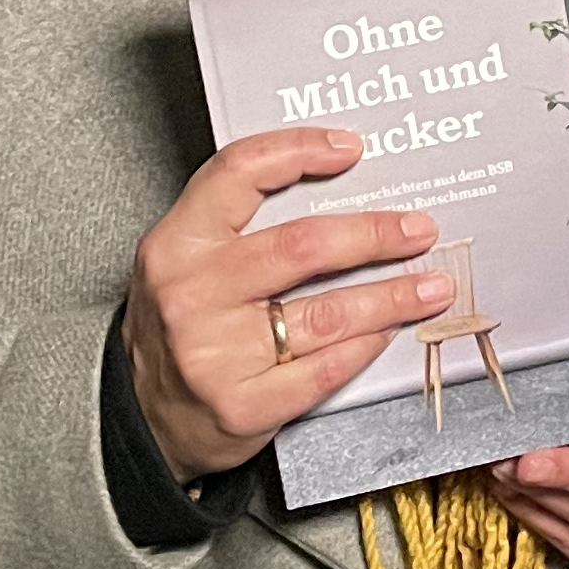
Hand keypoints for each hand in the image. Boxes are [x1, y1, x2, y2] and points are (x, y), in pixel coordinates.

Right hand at [125, 127, 449, 481]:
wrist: (140, 419)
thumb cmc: (172, 329)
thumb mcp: (181, 261)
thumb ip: (237, 223)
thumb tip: (332, 187)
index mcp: (176, 246)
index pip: (239, 173)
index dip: (299, 150)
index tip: (349, 148)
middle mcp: (193, 295)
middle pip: (304, 246)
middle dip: (375, 235)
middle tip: (417, 230)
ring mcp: (216, 355)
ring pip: (328, 313)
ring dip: (391, 296)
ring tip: (428, 286)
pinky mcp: (244, 406)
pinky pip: (325, 368)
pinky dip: (366, 346)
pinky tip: (386, 330)